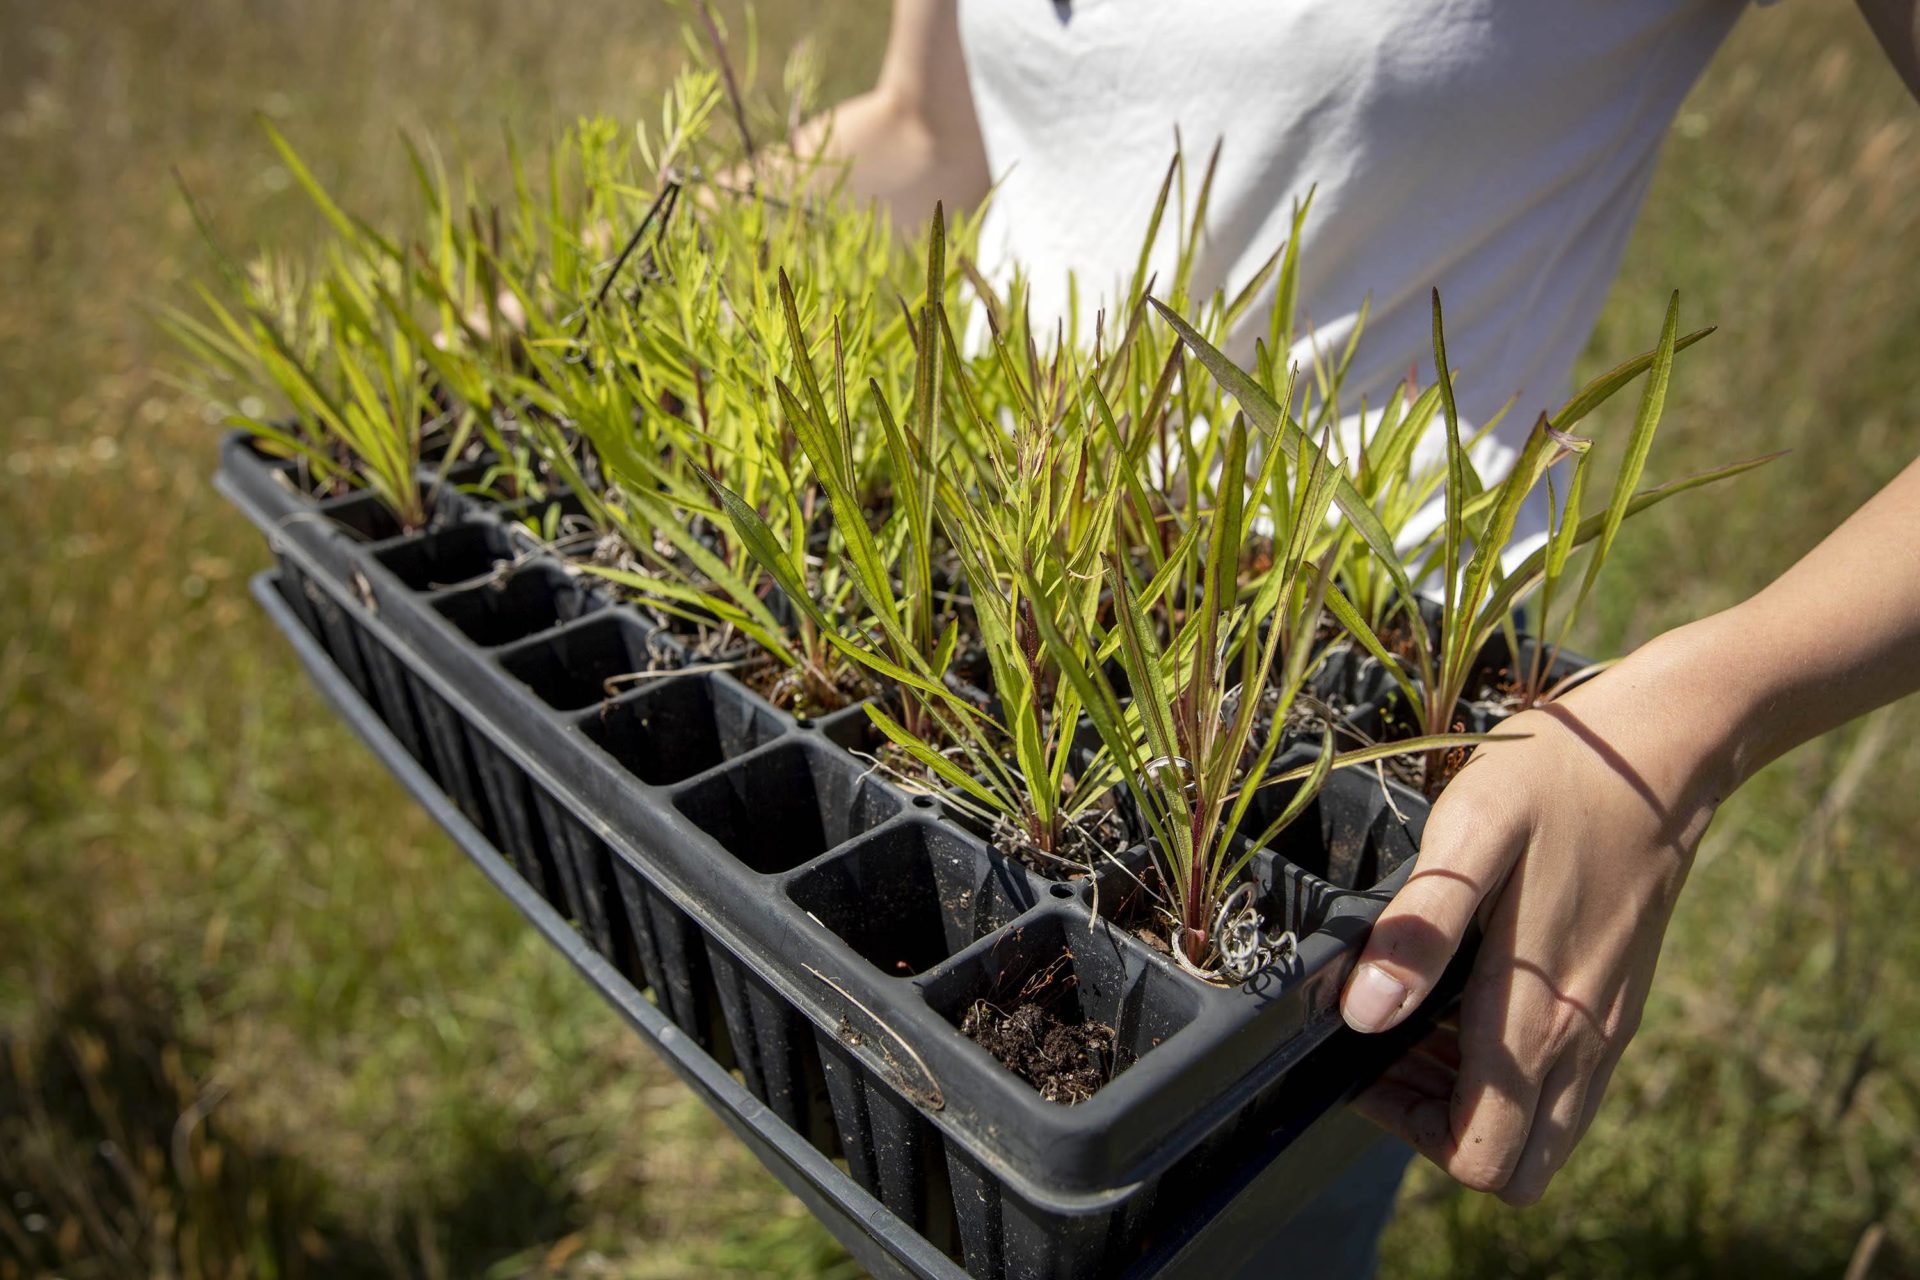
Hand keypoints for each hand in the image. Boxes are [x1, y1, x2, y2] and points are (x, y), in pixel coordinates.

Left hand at [1339, 626, 1740, 1204]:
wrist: (1661, 751)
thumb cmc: (1555, 781)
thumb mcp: (1470, 834)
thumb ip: (1419, 927)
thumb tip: (1362, 1016)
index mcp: (1539, 1017)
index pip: (1480, 1157)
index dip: (1409, 1129)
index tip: (1368, 1059)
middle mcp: (1582, 1042)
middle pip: (1512, 1165)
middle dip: (1441, 1131)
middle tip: (1394, 1050)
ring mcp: (1606, 1028)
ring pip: (1543, 1133)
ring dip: (1476, 1103)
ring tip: (1426, 1019)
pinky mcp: (1617, 1004)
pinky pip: (1564, 1084)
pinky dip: (1513, 1071)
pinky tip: (1474, 996)